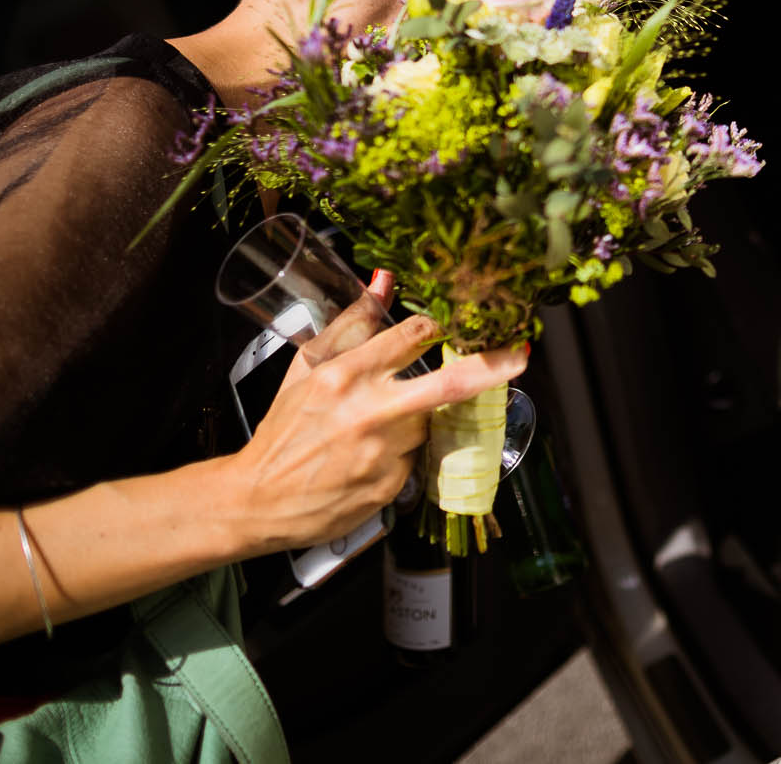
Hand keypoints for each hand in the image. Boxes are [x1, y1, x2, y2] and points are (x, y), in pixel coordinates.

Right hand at [221, 302, 527, 553]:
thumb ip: (352, 322)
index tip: (469, 317)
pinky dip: (401, 452)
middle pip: (449, 384)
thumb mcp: (307, 366)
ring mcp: (384, 454)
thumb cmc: (283, 429)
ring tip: (371, 429)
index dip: (443, 324)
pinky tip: (366, 458)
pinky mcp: (391, 487)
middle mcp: (369, 413)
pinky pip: (414, 458)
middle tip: (521, 354)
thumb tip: (383, 280)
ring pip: (427, 423)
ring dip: (414, 419)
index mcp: (345, 376)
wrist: (259, 500)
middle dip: (493, 366)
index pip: (412, 336)